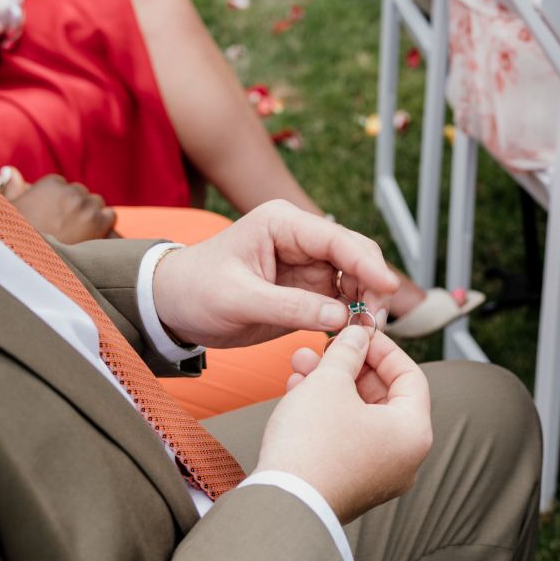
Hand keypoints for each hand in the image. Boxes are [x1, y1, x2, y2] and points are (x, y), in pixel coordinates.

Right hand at [6, 174, 116, 243]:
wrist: (27, 261)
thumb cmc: (12, 237)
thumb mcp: (6, 210)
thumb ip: (10, 188)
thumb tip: (9, 170)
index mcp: (51, 183)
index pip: (63, 185)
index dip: (58, 202)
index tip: (53, 215)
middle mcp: (70, 191)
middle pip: (81, 194)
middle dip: (75, 206)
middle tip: (66, 226)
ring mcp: (85, 206)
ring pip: (96, 204)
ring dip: (90, 214)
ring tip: (78, 231)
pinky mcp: (98, 223)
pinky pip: (110, 216)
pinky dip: (105, 224)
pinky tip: (94, 235)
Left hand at [151, 200, 399, 348]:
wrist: (173, 307)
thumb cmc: (196, 290)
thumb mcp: (238, 299)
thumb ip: (289, 307)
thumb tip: (341, 315)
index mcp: (283, 224)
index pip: (336, 239)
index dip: (367, 263)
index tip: (386, 289)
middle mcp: (301, 240)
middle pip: (355, 257)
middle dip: (371, 286)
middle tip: (374, 322)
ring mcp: (307, 266)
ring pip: (355, 281)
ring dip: (365, 304)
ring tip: (365, 333)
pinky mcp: (307, 292)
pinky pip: (341, 302)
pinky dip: (351, 318)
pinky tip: (352, 336)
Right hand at [257, 326, 431, 524]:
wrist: (282, 504)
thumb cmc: (312, 445)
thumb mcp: (330, 383)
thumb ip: (347, 352)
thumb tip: (357, 337)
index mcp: (414, 433)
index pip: (410, 376)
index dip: (383, 348)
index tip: (359, 333)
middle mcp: (404, 459)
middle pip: (384, 397)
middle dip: (350, 367)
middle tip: (324, 348)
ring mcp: (378, 476)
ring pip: (360, 417)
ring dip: (332, 386)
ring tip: (301, 366)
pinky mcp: (351, 485)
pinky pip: (347, 439)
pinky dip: (327, 414)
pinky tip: (298, 393)